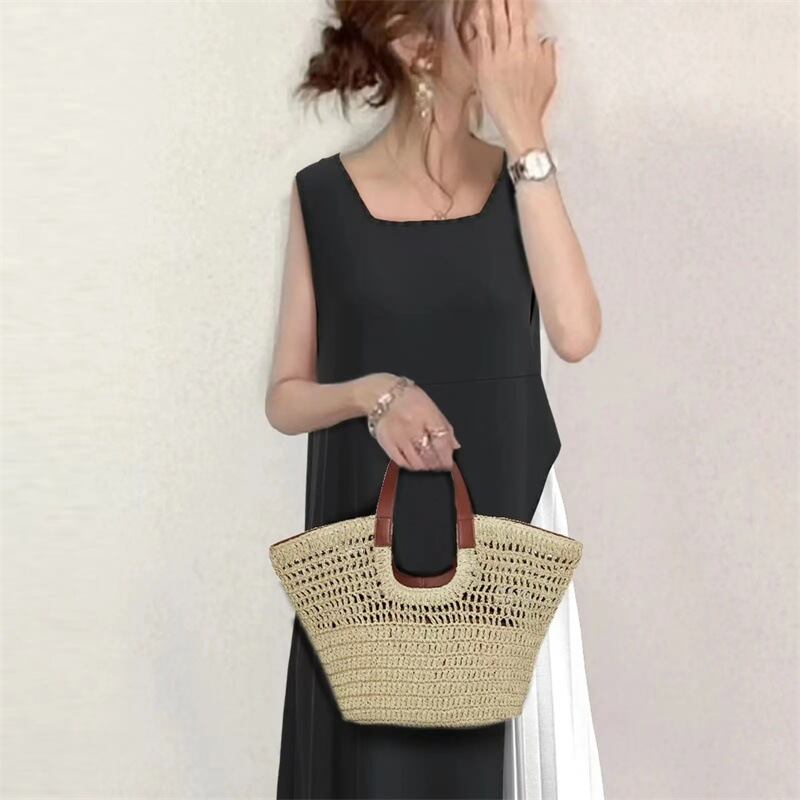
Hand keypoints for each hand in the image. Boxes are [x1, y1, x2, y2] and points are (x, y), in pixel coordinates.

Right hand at [357, 373, 460, 470]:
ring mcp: (399, 436)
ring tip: (428, 464)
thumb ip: (444, 426)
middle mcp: (412, 425)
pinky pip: (401, 462)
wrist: (380, 394)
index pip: (441, 440)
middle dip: (438, 463)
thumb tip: (454, 445)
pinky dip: (411, 466)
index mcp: (426, 414)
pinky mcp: (387, 443)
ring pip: (416, 462)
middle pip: (430, 453)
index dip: (447, 456)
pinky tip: (415, 463)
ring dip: (426, 467)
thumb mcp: (431, 405)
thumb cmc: (407, 398)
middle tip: (440, 465)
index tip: (449, 462)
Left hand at [468, 0, 556, 159]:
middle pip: (514, 16)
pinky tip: (479, 10)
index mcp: (534, 50)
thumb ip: (548, 56)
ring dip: (496, 4)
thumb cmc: (534, 104)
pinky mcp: (487, 67)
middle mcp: (518, 50)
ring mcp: (501, 57)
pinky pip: (484, 41)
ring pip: (498, 23)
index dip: (526, 2)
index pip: (530, 18)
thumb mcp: (549, 78)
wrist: (520, 123)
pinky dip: (482, 24)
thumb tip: (547, 40)